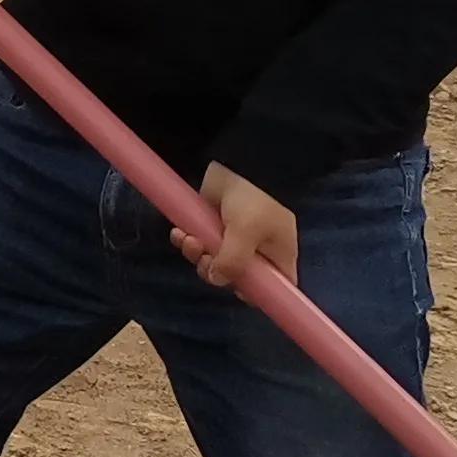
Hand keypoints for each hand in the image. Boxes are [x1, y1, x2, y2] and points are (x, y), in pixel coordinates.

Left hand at [178, 163, 298, 289]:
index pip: (271, 289)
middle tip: (203, 255)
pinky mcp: (211, 227)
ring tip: (188, 239)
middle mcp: (256, 253)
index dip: (253, 294)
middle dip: (213, 269)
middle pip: (233, 278)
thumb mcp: (246, 232)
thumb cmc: (253, 200)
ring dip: (195, 254)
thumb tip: (217, 280)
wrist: (237, 162)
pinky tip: (179, 232)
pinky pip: (197, 245)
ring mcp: (232, 240)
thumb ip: (233, 261)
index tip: (234, 289)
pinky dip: (187, 241)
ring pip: (210, 262)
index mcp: (277, 257)